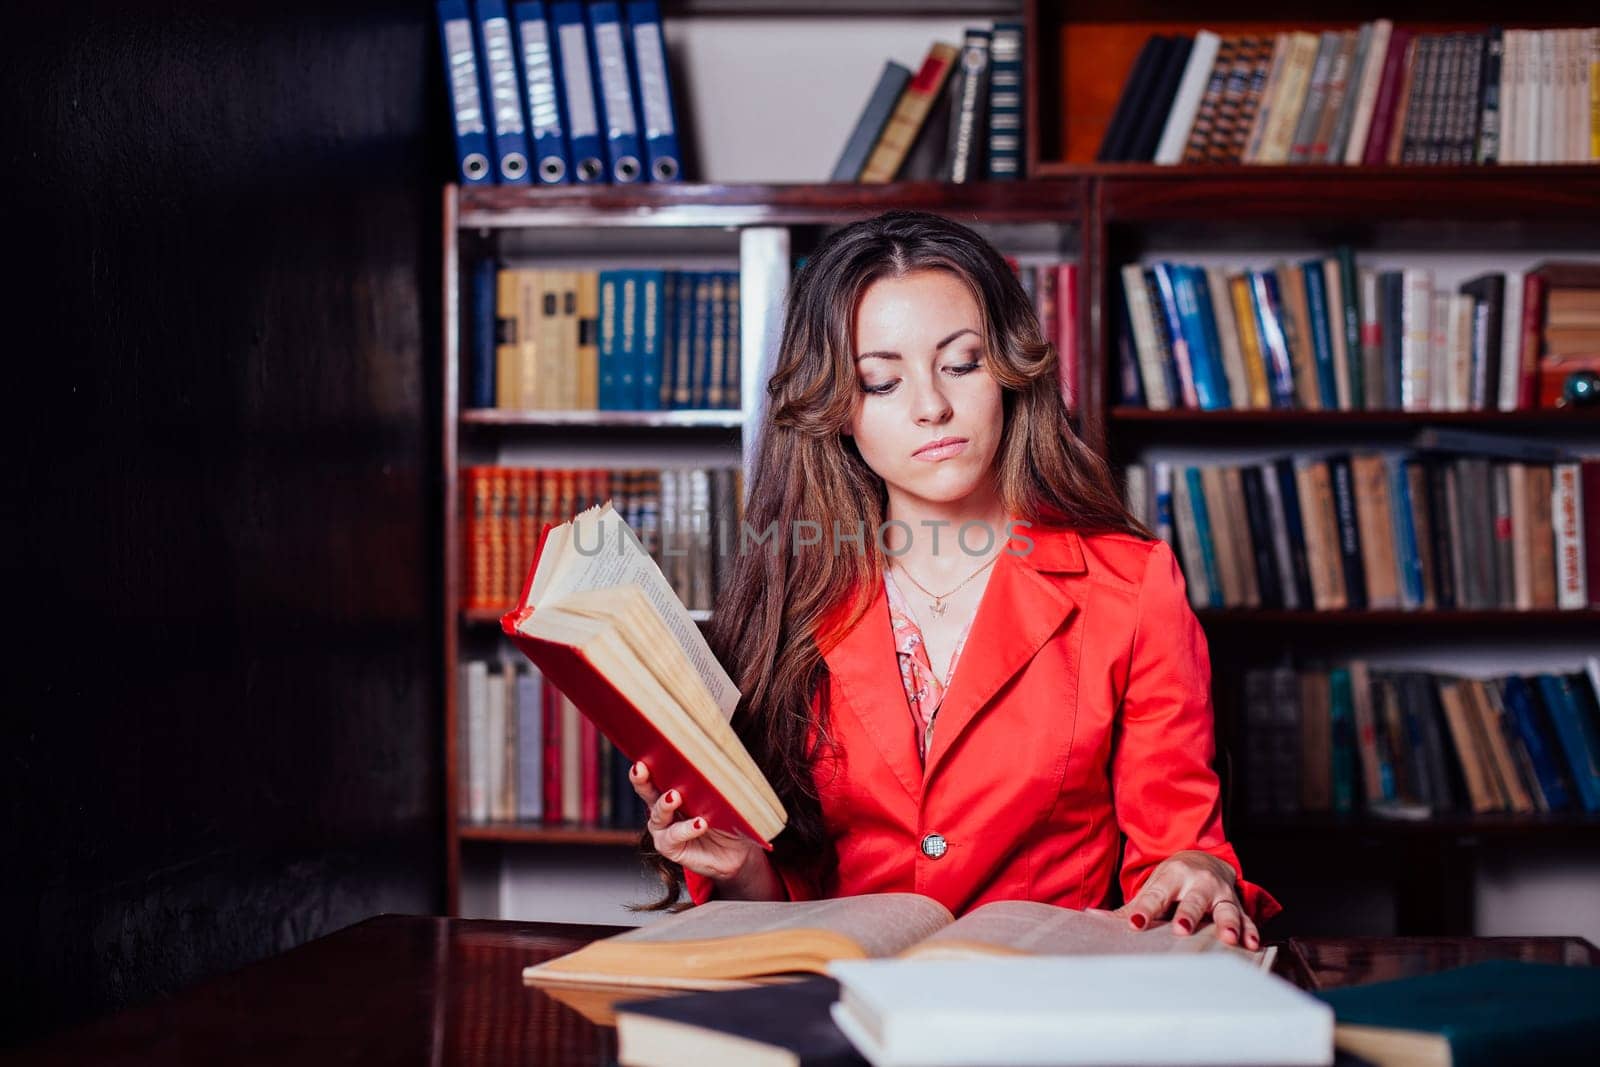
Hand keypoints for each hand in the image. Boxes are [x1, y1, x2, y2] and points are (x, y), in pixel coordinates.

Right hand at [629, 761, 766, 887]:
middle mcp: (664, 809)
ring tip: (675, 796)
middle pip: (647, 792)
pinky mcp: (670, 848)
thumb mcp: (725, 796)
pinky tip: (699, 824)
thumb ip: (716, 781)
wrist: (739, 851)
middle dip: (641, 780)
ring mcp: (665, 829)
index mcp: (673, 790)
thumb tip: (720, 761)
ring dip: (665, 804)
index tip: (641, 759)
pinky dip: (686, 829)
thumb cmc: (730, 819)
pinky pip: (673, 837)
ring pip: (657, 815)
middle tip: (641, 770)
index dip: (646, 767)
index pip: (656, 775)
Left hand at [1089, 851, 1259, 949]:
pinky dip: (1250, 931)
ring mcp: (1219, 893)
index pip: (1155, 896)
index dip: (1145, 910)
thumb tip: (1091, 917)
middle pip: (1192, 900)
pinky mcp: (1236, 903)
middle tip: (1182, 929)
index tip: (1136, 924)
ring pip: (1225, 909)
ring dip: (1227, 923)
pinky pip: (1246, 918)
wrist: (1203, 859)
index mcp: (1171, 877)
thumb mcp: (1152, 887)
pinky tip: (1251, 945)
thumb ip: (1129, 907)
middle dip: (1188, 914)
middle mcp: (1197, 883)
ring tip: (1229, 939)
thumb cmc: (1172, 880)